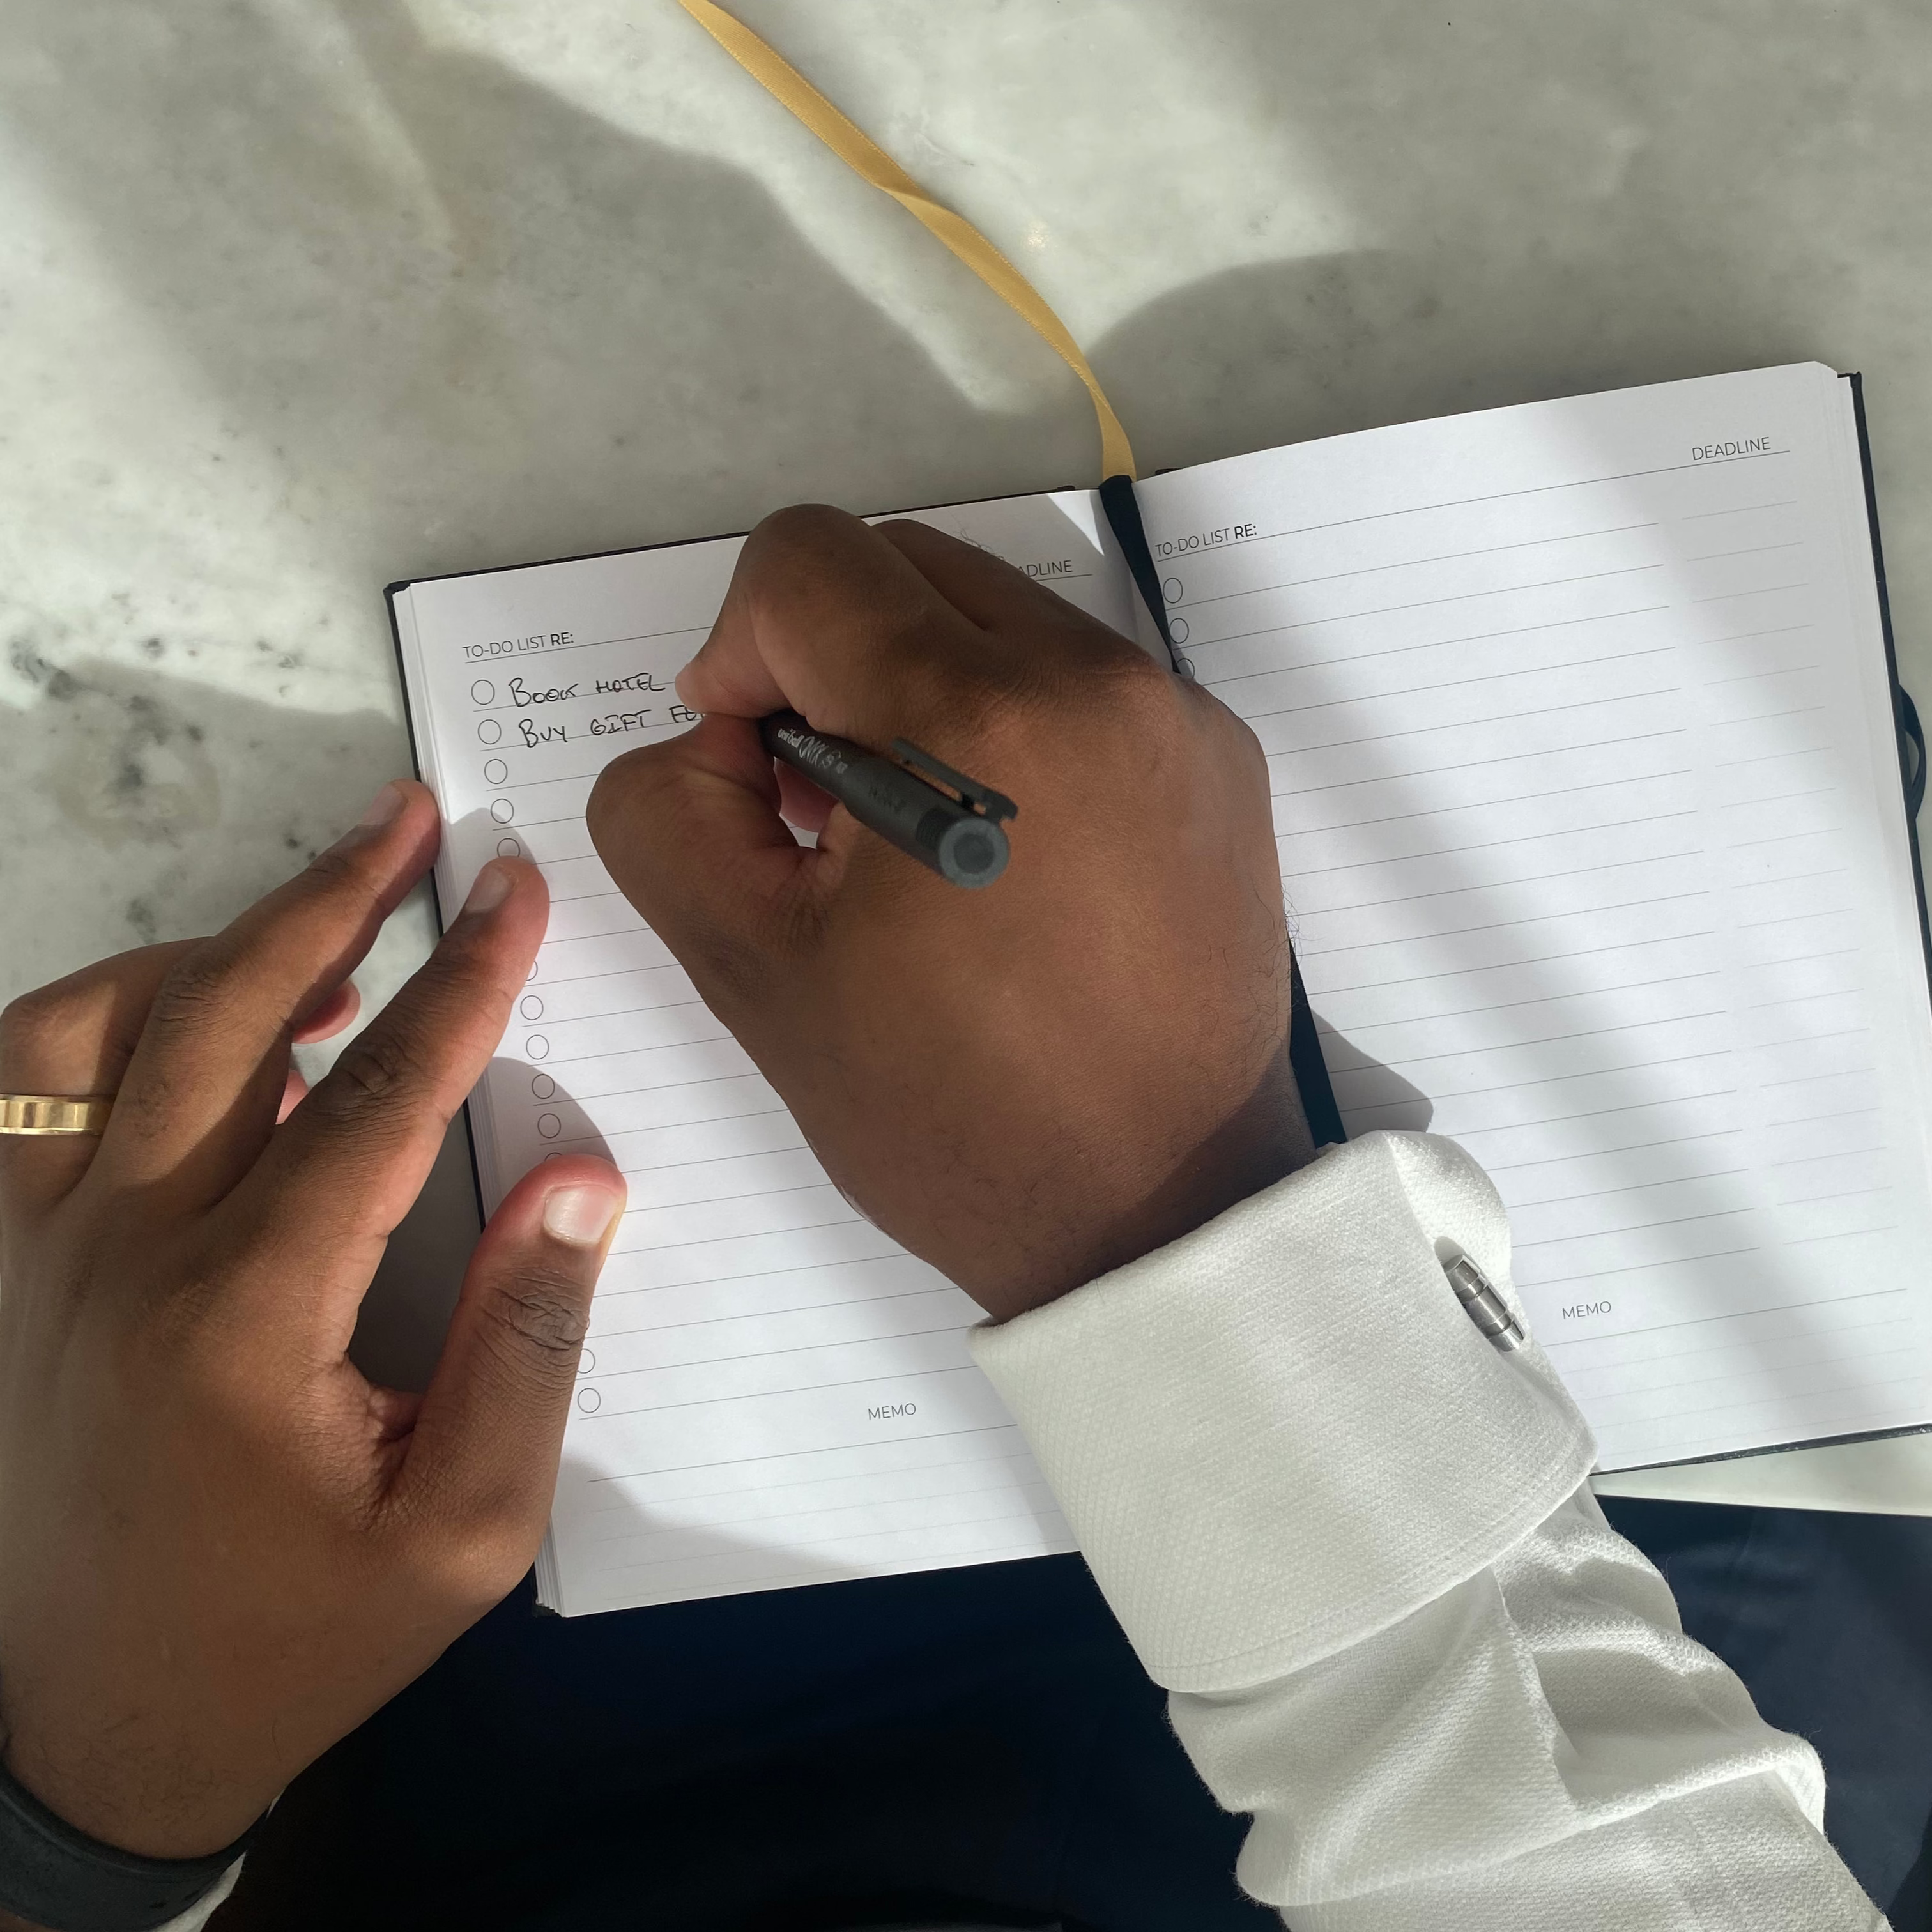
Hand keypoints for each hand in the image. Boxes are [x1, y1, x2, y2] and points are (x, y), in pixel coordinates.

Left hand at [0, 783, 624, 1866]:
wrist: (100, 1729)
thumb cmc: (297, 1633)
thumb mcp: (460, 1527)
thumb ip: (528, 1344)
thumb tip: (579, 1180)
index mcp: (247, 1318)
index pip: (373, 1101)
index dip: (461, 983)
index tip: (515, 892)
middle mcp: (120, 1256)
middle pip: (223, 1019)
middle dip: (334, 900)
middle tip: (412, 818)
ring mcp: (33, 1253)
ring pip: (90, 1030)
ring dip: (211, 950)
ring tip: (318, 919)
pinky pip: (16, 1091)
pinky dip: (96, 1015)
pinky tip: (182, 1014)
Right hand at [587, 506, 1312, 1322]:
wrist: (1161, 1212)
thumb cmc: (948, 1116)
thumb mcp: (747, 970)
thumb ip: (668, 807)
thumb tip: (720, 730)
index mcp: (978, 716)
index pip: (805, 560)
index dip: (736, 655)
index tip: (759, 778)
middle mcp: (1099, 676)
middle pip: (901, 564)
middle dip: (827, 661)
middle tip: (830, 817)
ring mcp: (1176, 713)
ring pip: (992, 612)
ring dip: (921, 691)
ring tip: (923, 845)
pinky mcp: (1222, 759)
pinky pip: (1077, 678)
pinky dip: (1014, 727)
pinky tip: (1012, 860)